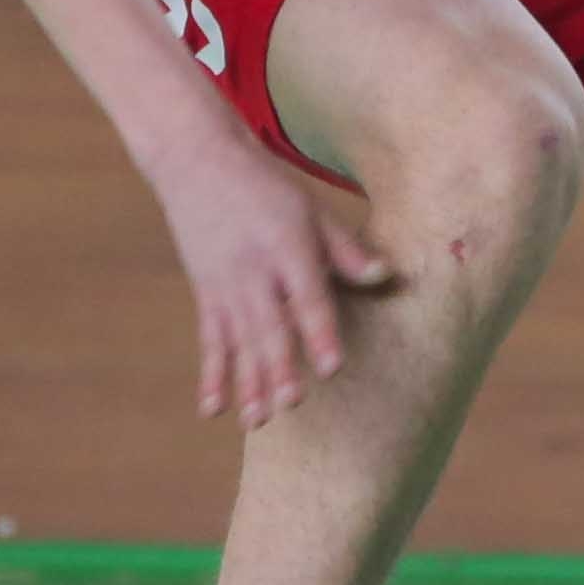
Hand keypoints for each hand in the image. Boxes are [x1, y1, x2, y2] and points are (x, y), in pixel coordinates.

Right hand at [151, 133, 395, 427]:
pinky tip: (213, 410)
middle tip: (292, 404)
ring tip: (257, 422)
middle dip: (280, 368)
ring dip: (248, 383)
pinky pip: (210, 343)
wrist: (198, 162)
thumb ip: (346, 249)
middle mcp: (255, 271)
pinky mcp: (206, 296)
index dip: (321, 333)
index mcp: (288, 247)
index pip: (308, 297)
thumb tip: (385, 275)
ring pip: (239, 343)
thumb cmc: (269, 187)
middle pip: (270, 327)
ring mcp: (226, 286)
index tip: (333, 367)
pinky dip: (211, 376)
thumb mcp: (313, 209)